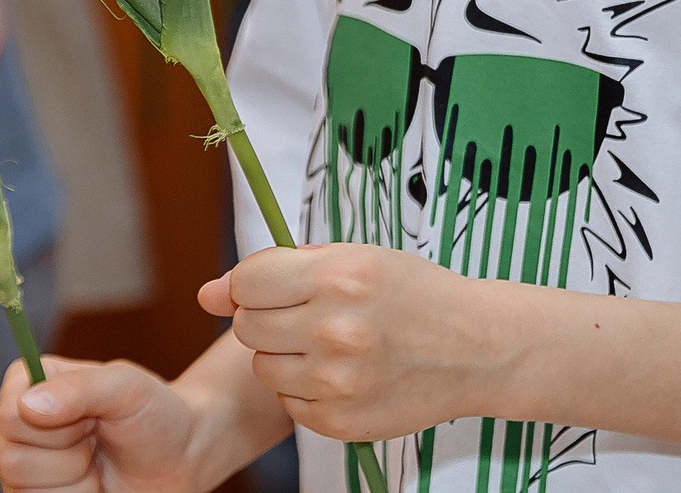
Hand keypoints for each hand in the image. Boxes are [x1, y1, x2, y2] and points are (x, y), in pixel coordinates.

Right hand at [0, 357, 206, 492]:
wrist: (176, 459)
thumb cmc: (153, 414)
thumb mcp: (126, 387)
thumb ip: (81, 387)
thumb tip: (28, 404)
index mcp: (26, 385)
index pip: (9, 417)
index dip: (54, 426)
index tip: (90, 418)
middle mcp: (16, 427)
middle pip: (12, 462)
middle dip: (71, 457)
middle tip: (96, 440)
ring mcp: (21, 468)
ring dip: (77, 483)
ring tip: (96, 464)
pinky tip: (93, 486)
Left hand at [205, 244, 495, 444]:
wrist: (475, 349)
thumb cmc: (411, 293)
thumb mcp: (354, 258)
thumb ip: (277, 268)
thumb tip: (205, 294)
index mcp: (337, 278)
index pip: (247, 281)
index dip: (254, 283)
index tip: (277, 285)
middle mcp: (334, 331)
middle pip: (247, 326)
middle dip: (267, 317)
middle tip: (308, 314)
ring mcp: (337, 383)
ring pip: (262, 367)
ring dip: (284, 355)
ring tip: (329, 344)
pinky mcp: (340, 422)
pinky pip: (288, 402)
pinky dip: (305, 388)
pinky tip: (342, 373)